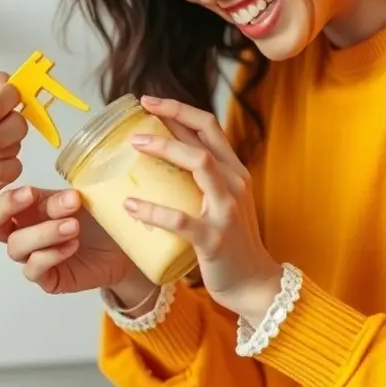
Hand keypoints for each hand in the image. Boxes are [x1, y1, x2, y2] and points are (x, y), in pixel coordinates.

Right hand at [0, 186, 155, 304]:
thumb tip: (67, 196)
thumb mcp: (80, 202)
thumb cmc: (97, 221)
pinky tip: (73, 245)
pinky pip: (34, 269)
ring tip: (73, 225)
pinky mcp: (47, 279)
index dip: (5, 198)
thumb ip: (65, 198)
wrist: (122, 248)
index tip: (30, 192)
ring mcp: (32, 257)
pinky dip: (52, 255)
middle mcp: (23, 233)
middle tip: (32, 197)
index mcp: (25, 209)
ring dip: (43, 231)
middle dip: (5, 209)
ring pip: (16, 247)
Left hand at [122, 96, 282, 322]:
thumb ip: (198, 181)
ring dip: (165, 149)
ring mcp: (227, 210)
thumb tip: (155, 159)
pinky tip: (130, 206)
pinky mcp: (215, 239)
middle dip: (171, 118)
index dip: (179, 108)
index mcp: (233, 171)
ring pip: (200, 164)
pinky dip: (153, 211)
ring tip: (134, 146)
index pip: (209, 126)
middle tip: (137, 117)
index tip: (148, 101)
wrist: (255, 285)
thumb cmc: (230, 242)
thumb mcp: (220, 202)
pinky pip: (181, 220)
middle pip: (205, 136)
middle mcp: (235, 183)